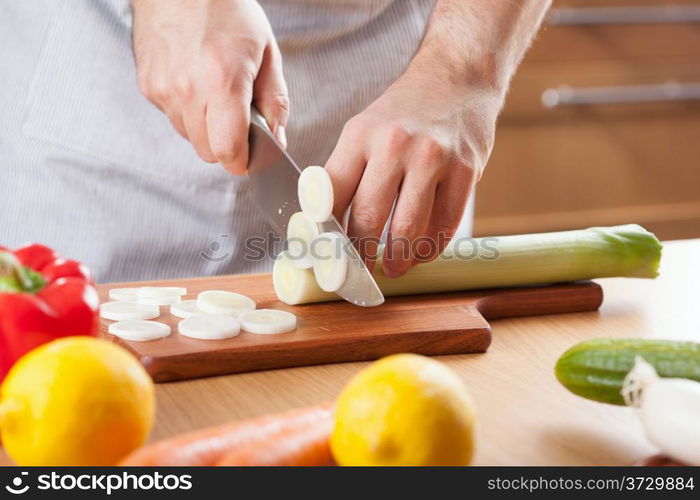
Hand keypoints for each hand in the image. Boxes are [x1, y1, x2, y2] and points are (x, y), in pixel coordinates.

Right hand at [131, 0, 288, 173]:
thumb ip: (275, 102)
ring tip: (214, 91)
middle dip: (227, 145)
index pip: (228, 152)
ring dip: (206, 127)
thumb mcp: (266, 51)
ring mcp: (163, 89)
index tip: (251, 154)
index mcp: (222, 82)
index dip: (243, 160)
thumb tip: (277, 139)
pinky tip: (195, 81)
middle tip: (238, 119)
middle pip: (208, 152)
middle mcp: (188, 90)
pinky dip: (187, 110)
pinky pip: (173, 117)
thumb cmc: (227, 10)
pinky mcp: (148, 86)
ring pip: (189, 136)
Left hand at [326, 64, 501, 277]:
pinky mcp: (465, 170)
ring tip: (392, 268)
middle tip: (359, 270)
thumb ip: (344, 174)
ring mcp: (433, 158)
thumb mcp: (363, 130)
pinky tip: (421, 252)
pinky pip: (444, 226)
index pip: (331, 196)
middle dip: (360, 256)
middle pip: (367, 218)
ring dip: (397, 260)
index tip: (324, 258)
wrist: (456, 79)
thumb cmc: (403, 113)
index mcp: (360, 136)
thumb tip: (321, 225)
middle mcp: (394, 145)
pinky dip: (429, 249)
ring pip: (407, 229)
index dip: (324, 235)